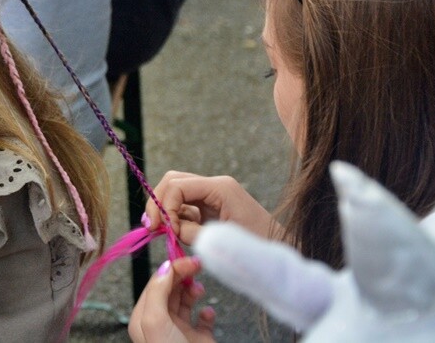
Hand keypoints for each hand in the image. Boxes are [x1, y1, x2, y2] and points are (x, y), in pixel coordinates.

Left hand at [128, 256, 215, 342]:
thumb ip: (157, 292)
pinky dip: (207, 312)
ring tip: (199, 289)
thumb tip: (164, 267)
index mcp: (144, 318)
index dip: (172, 269)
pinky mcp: (199, 339)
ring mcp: (180, 330)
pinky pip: (203, 320)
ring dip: (193, 290)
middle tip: (197, 264)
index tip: (187, 260)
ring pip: (186, 302)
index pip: (155, 283)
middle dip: (183, 275)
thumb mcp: (155, 322)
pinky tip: (208, 311)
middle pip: (170, 289)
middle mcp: (161, 323)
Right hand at [144, 171, 277, 244]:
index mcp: (220, 187)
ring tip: (164, 232)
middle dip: (159, 203)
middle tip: (153, 228)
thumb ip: (192, 232)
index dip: (164, 207)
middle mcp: (214, 185)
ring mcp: (213, 194)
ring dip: (166, 211)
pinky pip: (185, 206)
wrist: (281, 252)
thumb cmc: (259, 246)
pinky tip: (176, 234)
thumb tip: (170, 230)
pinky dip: (176, 218)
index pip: (178, 186)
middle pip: (173, 181)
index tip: (164, 231)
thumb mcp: (222, 240)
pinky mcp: (212, 206)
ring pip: (176, 192)